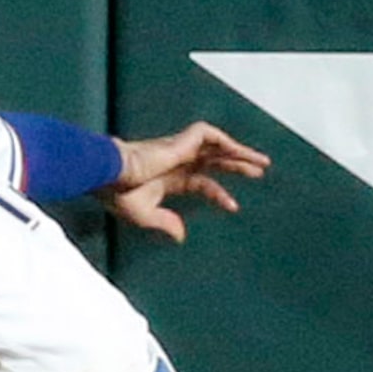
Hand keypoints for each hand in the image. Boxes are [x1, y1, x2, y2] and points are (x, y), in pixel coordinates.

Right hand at [102, 122, 269, 241]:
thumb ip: (166, 223)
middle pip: (215, 161)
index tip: (234, 207)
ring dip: (240, 153)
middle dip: (237, 166)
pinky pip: (211, 135)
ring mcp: (180, 149)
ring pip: (218, 147)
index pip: (202, 183)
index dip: (219, 194)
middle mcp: (178, 162)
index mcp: (169, 178)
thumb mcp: (145, 215)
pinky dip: (227, 141)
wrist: (110, 173)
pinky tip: (239, 151)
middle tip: (260, 172)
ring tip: (262, 162)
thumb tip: (182, 236)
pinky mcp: (182, 140)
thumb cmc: (119, 194)